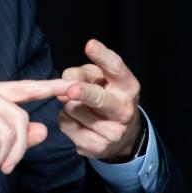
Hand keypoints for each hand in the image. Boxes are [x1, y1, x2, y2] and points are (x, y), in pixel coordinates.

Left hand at [58, 39, 142, 162]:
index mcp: (128, 86)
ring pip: (74, 110)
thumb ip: (82, 74)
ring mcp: (111, 132)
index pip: (115, 68)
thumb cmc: (106, 94)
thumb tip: (64, 85)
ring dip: (68, 104)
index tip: (90, 45)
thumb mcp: (99, 78)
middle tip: (72, 89)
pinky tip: (78, 120)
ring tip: (80, 105)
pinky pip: (67, 126)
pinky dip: (66, 119)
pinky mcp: (96, 147)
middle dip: (85, 93)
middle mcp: (124, 110)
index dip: (102, 56)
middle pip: (99, 99)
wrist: (120, 135)